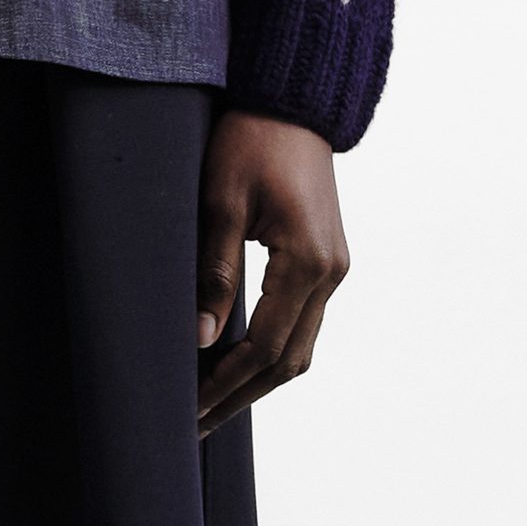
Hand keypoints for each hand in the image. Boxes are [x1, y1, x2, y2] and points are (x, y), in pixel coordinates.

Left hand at [195, 108, 349, 434]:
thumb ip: (216, 272)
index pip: (264, 346)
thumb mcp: (222, 201)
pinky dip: (274, 348)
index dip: (226, 383)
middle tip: (198, 423)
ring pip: (301, 346)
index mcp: (307, 261)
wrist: (293, 102)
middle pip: (289, 361)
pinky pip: (304, 321)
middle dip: (242, 395)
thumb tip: (203, 339)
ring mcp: (335, 267)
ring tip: (214, 402)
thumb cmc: (251, 140)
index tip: (191, 408)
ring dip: (259, 379)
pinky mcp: (328, 258)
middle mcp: (330, 273)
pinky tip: (241, 358)